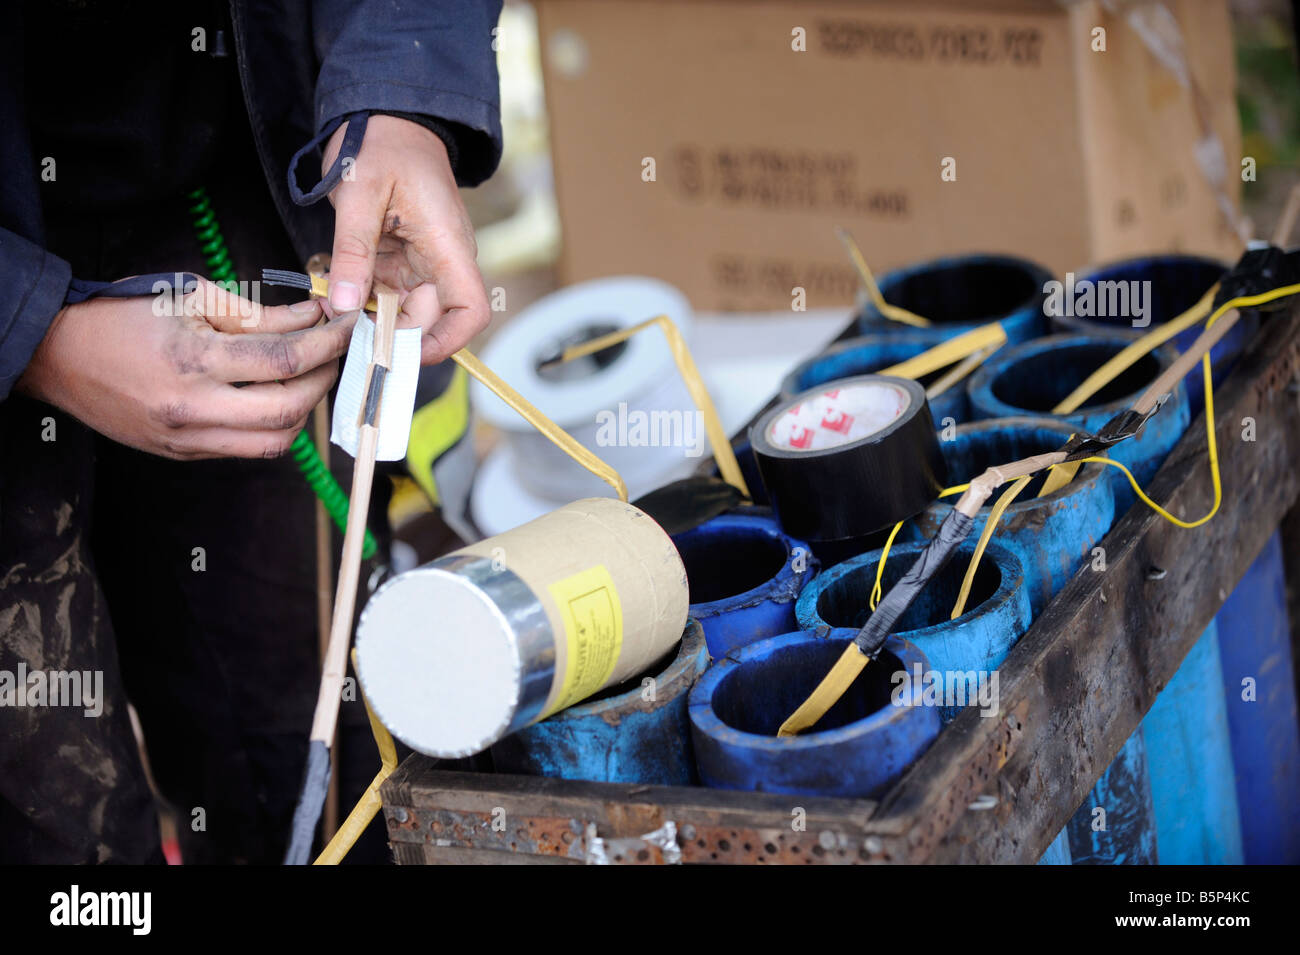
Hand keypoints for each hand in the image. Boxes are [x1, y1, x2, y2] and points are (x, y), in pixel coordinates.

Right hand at [16, 279, 355, 459]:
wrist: (57, 356)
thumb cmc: (120, 316)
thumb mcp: (189, 297)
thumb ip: (256, 314)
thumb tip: (312, 318)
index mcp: (194, 361)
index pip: (285, 361)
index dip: (328, 344)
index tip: (348, 326)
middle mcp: (193, 409)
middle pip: (290, 408)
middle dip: (326, 378)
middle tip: (335, 351)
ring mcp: (188, 439)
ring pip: (275, 442)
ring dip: (305, 410)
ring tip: (310, 375)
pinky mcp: (183, 454)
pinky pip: (246, 449)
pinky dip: (274, 425)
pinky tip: (277, 397)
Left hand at [322, 114, 488, 364]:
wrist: (387, 115)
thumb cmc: (382, 142)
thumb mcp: (359, 192)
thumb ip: (353, 251)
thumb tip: (345, 307)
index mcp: (447, 245)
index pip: (470, 310)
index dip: (446, 341)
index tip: (404, 352)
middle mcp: (442, 260)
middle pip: (429, 319)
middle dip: (388, 333)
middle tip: (342, 333)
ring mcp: (422, 262)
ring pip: (401, 310)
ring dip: (367, 316)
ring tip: (329, 306)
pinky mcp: (401, 259)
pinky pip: (385, 293)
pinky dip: (359, 297)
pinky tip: (332, 291)